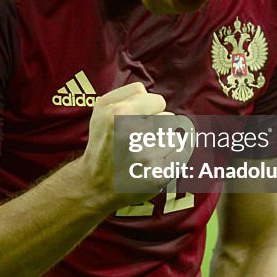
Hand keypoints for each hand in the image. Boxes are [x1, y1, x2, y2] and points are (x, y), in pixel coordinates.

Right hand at [76, 83, 171, 208]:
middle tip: (139, 139)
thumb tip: (153, 94)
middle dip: (157, 127)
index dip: (150, 110)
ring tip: (146, 151)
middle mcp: (134, 134)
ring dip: (164, 143)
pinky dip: (172, 157)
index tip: (139, 120)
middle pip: (168, 118)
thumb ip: (128, 92)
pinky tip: (156, 162)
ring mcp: (148, 157)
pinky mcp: (159, 176)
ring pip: (175, 136)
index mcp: (119, 114)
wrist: (95, 183)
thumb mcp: (101, 108)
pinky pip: (181, 155)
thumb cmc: (102, 141)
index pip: (158, 101)